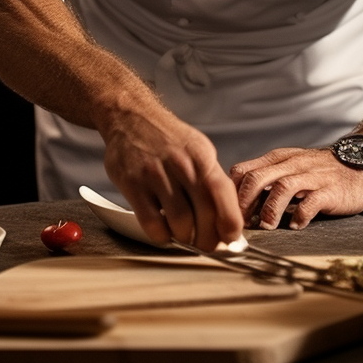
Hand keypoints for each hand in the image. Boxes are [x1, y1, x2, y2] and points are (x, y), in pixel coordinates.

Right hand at [100, 107, 242, 251]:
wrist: (132, 118)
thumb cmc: (169, 139)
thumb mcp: (198, 150)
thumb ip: (212, 181)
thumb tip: (229, 218)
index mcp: (201, 156)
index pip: (223, 193)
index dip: (230, 222)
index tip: (230, 238)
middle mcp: (181, 164)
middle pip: (204, 214)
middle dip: (208, 238)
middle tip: (205, 244)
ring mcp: (155, 174)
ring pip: (180, 223)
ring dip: (184, 237)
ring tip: (183, 234)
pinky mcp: (133, 184)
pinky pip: (152, 223)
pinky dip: (161, 235)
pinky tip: (163, 230)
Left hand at [229, 147, 362, 230]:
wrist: (359, 164)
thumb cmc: (318, 171)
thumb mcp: (288, 166)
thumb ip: (266, 178)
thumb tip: (237, 201)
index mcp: (277, 159)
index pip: (243, 170)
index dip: (232, 193)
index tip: (228, 213)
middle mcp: (291, 165)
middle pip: (257, 178)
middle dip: (244, 203)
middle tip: (242, 225)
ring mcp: (311, 176)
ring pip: (283, 187)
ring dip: (270, 209)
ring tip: (267, 226)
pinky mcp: (330, 190)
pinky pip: (312, 202)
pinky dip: (301, 215)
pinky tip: (296, 225)